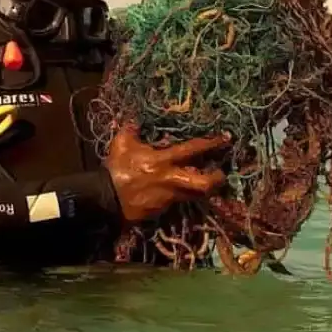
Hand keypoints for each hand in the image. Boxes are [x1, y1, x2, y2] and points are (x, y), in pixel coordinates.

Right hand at [104, 122, 229, 222]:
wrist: (106, 199)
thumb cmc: (116, 169)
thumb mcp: (122, 144)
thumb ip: (131, 130)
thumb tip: (136, 121)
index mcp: (162, 160)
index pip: (192, 150)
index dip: (210, 144)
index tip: (225, 139)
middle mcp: (171, 179)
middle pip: (203, 183)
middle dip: (216, 179)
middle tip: (222, 174)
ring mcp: (169, 197)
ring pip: (195, 195)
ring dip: (203, 190)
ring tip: (208, 184)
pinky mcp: (164, 210)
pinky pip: (179, 202)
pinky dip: (183, 196)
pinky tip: (182, 192)